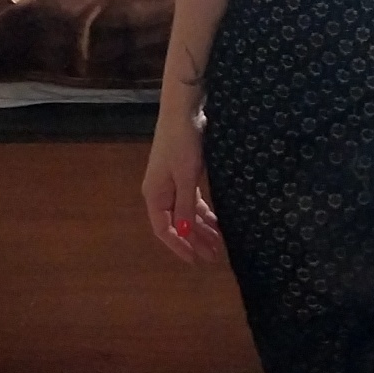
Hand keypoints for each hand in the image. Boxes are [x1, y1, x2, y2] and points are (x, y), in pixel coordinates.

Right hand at [142, 113, 224, 264]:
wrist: (183, 112)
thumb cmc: (182, 144)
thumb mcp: (186, 177)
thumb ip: (185, 206)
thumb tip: (183, 232)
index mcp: (154, 195)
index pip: (164, 230)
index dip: (179, 246)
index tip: (196, 260)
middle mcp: (160, 192)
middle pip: (177, 223)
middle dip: (195, 240)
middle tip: (214, 256)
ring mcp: (171, 183)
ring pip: (187, 212)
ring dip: (201, 228)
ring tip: (219, 243)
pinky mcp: (184, 175)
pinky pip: (193, 200)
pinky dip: (204, 212)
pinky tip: (217, 222)